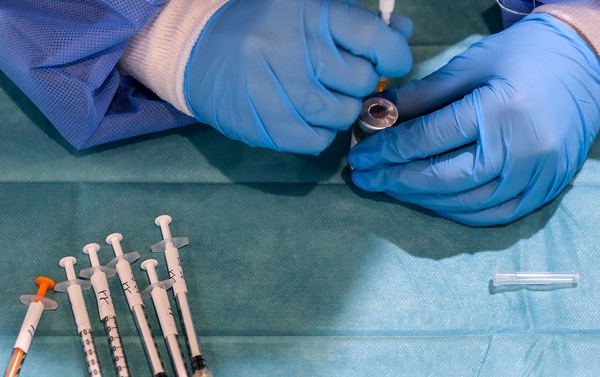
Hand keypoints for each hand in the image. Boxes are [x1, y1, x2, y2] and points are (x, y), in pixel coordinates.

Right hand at [186, 0, 412, 154]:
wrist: (197, 54)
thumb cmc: (265, 29)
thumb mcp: (310, 10)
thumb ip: (359, 21)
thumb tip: (402, 33)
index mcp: (309, 11)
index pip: (377, 40)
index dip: (393, 55)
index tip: (387, 59)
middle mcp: (294, 48)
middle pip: (363, 80)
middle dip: (359, 81)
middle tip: (339, 77)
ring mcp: (279, 89)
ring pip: (344, 114)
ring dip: (339, 108)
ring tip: (317, 94)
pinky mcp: (267, 125)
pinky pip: (319, 141)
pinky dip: (318, 132)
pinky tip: (302, 115)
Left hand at [348, 14, 599, 225]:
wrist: (586, 66)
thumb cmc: (523, 57)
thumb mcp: (470, 64)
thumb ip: (423, 95)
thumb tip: (375, 117)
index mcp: (502, 109)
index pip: (431, 138)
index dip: (390, 150)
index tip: (362, 155)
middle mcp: (523, 148)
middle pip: (445, 178)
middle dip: (397, 179)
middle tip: (364, 177)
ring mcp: (538, 175)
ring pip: (466, 203)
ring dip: (421, 199)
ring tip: (391, 186)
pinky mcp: (547, 190)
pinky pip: (494, 215)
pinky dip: (457, 211)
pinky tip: (429, 200)